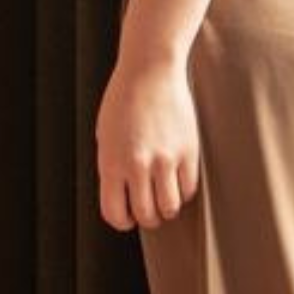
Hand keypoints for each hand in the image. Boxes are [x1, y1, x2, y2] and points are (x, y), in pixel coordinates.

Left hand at [95, 53, 200, 231]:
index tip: (127, 217)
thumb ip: (112, 168)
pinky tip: (176, 179)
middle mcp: (137, 165)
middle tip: (149, 208)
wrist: (150, 71)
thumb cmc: (123, 101)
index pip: (114, 213)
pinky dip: (183, 191)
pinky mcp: (188, 152)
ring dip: (167, 208)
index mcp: (111, 162)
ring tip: (164, 195)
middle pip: (146, 215)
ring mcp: (165, 159)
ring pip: (170, 208)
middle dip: (147, 217)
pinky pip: (188, 189)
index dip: (122, 221)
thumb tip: (122, 198)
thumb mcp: (105, 136)